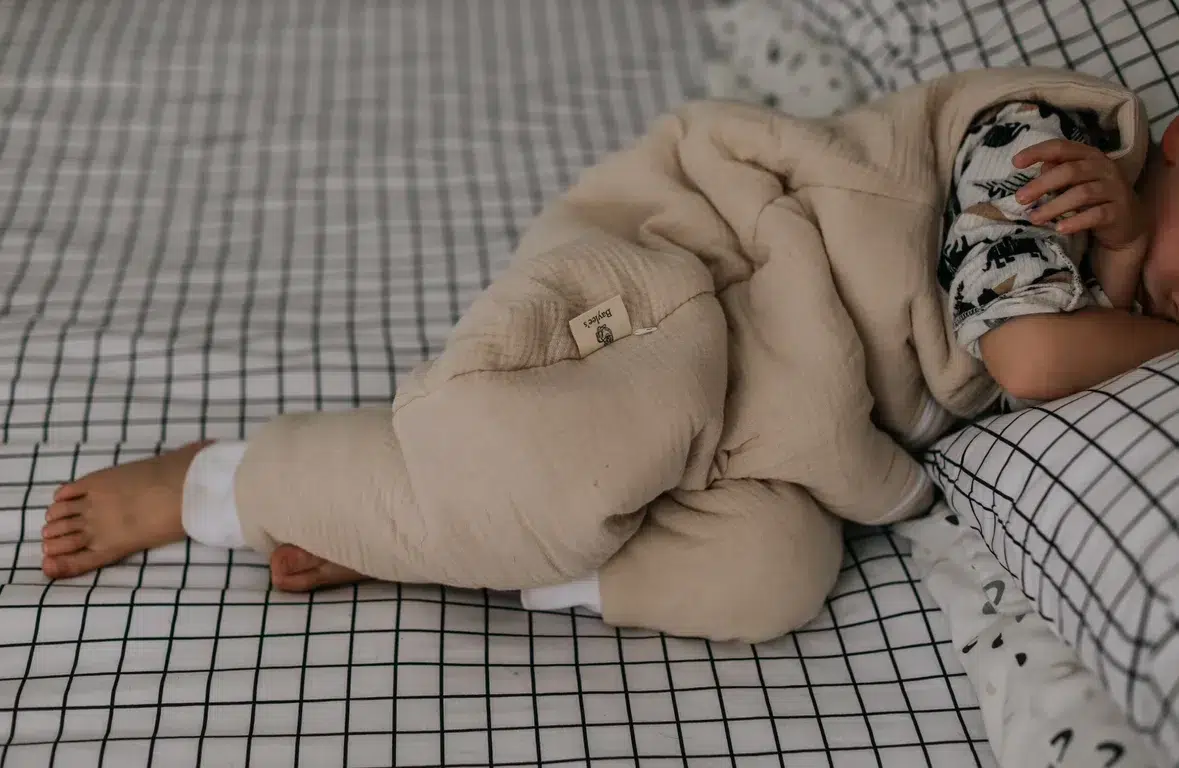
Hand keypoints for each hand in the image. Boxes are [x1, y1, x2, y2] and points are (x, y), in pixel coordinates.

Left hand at [1013, 139, 1144, 248]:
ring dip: (1054, 206)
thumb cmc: (1093, 199)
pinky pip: (1096, 215)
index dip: (1038, 152)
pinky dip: (1076, 221)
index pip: (1062, 147)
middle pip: (1070, 171)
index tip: (1015, 163)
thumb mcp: (1074, 183)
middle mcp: (1104, 168)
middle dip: (1042, 184)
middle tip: (1020, 198)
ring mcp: (1114, 189)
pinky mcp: (1118, 212)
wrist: (1127, 224)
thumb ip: (1057, 172)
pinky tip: (1059, 229)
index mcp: (1090, 156)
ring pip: (1081, 193)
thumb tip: (1039, 167)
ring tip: (1034, 218)